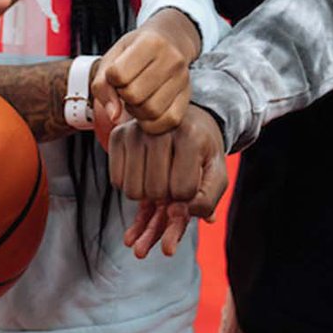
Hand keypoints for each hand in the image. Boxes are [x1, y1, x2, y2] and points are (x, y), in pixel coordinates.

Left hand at [90, 11, 197, 135]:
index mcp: (150, 42)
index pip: (118, 74)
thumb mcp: (114, 56)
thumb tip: (113, 116)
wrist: (171, 41)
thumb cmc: (137, 49)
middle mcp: (171, 58)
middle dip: (123, 96)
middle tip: (125, 88)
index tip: (117, 74)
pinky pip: (169, 121)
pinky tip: (146, 111)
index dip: (111, 79)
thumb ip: (102, 85)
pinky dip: (152, 123)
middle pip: (134, 95)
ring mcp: (182, 78)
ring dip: (136, 111)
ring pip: (151, 111)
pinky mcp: (188, 96)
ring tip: (136, 99)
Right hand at [112, 106, 228, 254]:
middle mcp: (159, 128)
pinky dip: (130, 183)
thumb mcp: (216, 174)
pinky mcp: (117, 135)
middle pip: (155, 192)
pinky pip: (116, 180)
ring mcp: (135, 130)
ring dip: (147, 192)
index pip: (182, 191)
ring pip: (132, 190)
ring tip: (158, 175)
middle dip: (166, 195)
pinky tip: (143, 170)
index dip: (188, 196)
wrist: (185, 119)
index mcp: (190, 136)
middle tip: (172, 178)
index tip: (190, 179)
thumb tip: (176, 214)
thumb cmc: (201, 150)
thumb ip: (207, 200)